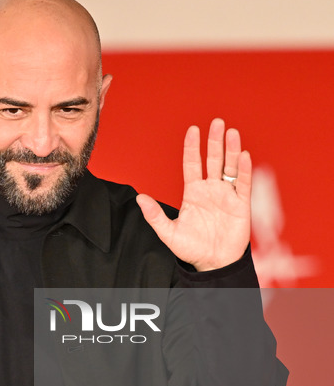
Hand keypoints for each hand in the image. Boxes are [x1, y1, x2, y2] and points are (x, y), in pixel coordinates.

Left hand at [136, 118, 251, 270]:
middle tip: (216, 122)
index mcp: (193, 193)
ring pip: (230, 167)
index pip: (192, 164)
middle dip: (214, 141)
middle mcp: (210, 190)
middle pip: (213, 160)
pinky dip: (245, 170)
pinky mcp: (241, 204)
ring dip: (231, 150)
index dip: (192, 147)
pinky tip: (244, 156)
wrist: (212, 264)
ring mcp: (227, 195)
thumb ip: (155, 216)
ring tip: (231, 132)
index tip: (192, 130)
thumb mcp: (169, 233)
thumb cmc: (191, 249)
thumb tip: (139, 198)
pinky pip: (244, 184)